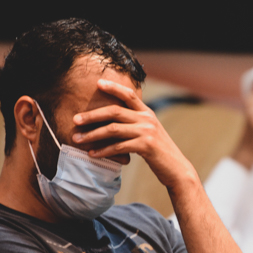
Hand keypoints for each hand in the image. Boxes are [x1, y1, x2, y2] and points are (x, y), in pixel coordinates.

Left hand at [72, 79, 197, 191]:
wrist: (177, 169)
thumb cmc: (159, 153)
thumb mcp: (150, 133)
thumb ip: (136, 124)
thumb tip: (115, 122)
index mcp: (148, 113)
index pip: (129, 94)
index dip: (114, 87)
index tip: (98, 83)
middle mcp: (147, 119)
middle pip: (114, 111)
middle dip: (92, 115)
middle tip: (75, 120)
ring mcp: (147, 132)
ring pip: (113, 129)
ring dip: (93, 134)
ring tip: (78, 139)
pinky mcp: (146, 146)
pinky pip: (118, 146)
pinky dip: (103, 150)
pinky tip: (93, 154)